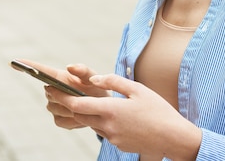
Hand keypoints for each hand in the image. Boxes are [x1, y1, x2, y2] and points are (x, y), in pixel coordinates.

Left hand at [46, 74, 201, 160]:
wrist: (172, 137)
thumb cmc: (158, 110)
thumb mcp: (137, 89)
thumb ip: (113, 81)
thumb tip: (93, 80)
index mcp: (111, 109)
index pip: (77, 104)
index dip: (62, 97)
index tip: (52, 89)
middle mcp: (107, 126)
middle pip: (79, 116)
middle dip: (68, 105)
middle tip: (59, 94)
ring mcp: (112, 138)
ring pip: (91, 123)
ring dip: (85, 113)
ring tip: (83, 101)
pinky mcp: (118, 145)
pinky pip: (104, 131)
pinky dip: (101, 122)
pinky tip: (111, 115)